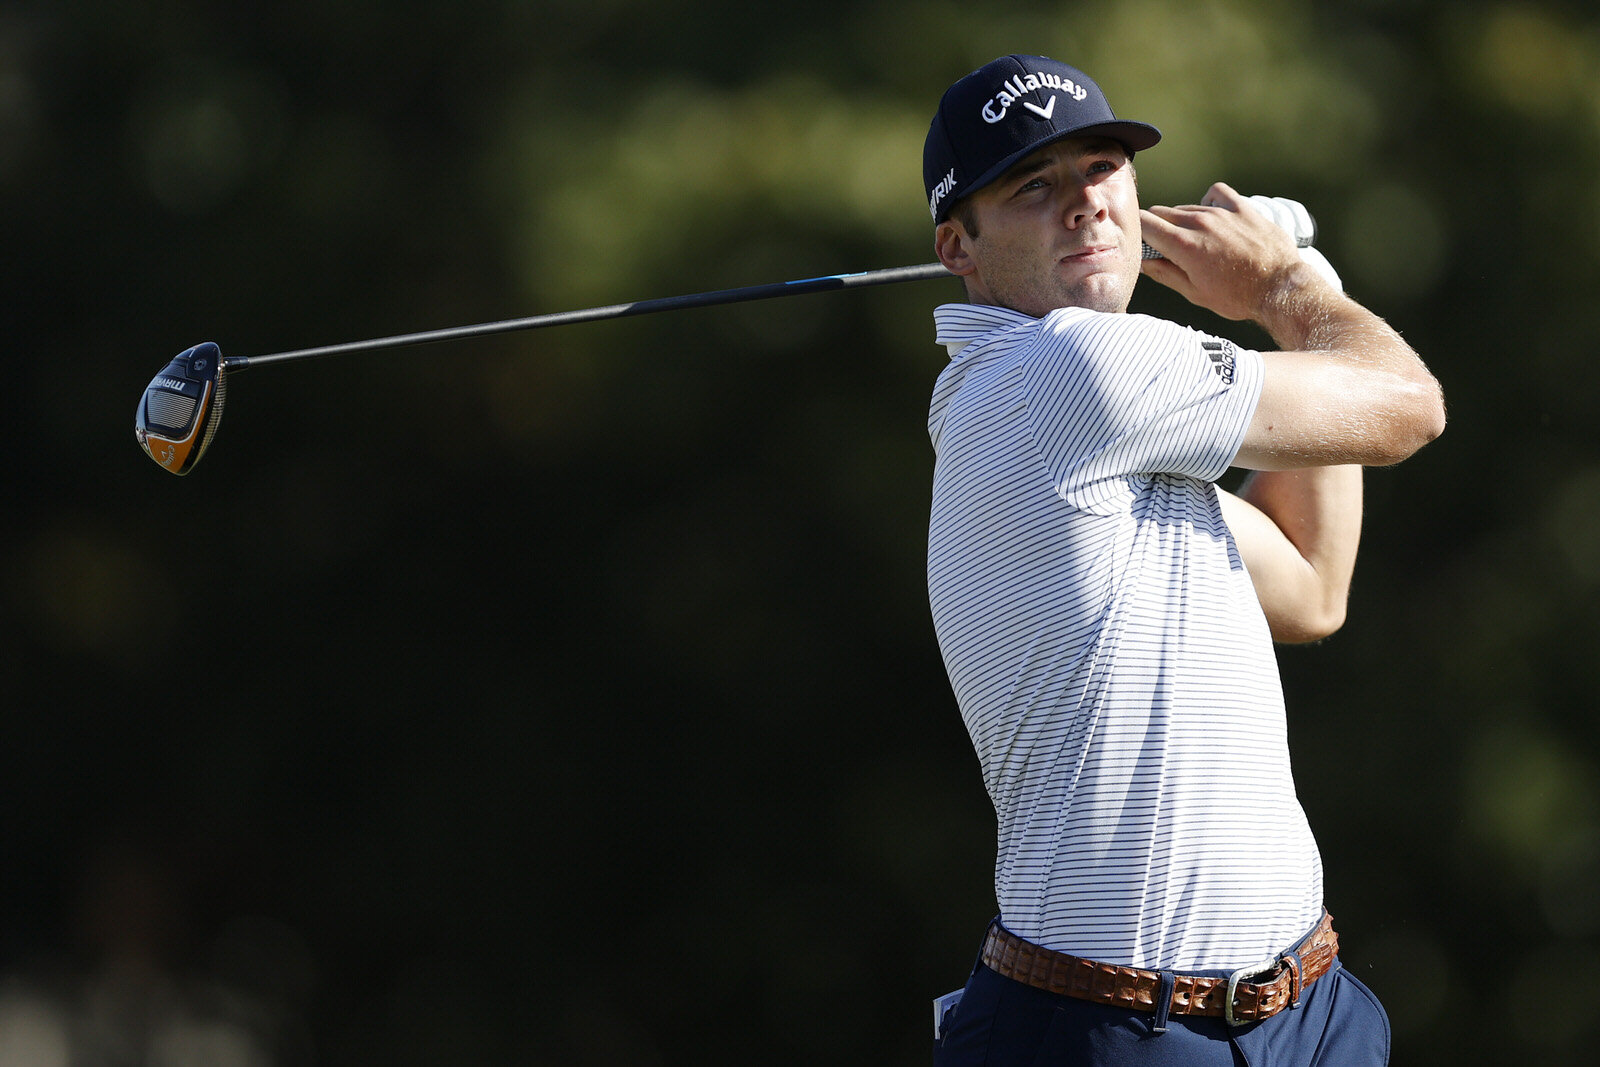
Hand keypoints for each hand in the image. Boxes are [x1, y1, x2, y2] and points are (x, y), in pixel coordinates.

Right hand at [1139, 182, 1331, 321]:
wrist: (1279, 288)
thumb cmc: (1238, 297)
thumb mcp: (1194, 293)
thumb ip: (1164, 273)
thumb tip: (1143, 262)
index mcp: (1184, 246)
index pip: (1144, 223)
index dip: (1138, 232)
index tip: (1143, 244)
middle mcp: (1200, 223)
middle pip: (1162, 212)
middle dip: (1158, 228)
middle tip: (1167, 247)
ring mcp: (1222, 212)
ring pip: (1187, 207)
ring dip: (1183, 221)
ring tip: (1197, 242)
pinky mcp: (1242, 208)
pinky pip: (1216, 193)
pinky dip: (1208, 202)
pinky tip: (1212, 215)